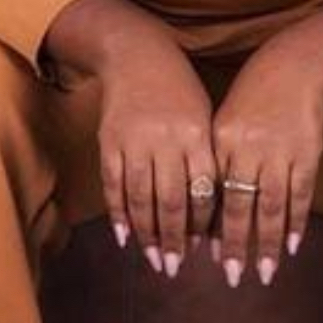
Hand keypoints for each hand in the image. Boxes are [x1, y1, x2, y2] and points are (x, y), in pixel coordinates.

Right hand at [95, 23, 219, 277]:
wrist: (137, 54)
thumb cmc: (179, 89)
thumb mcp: (204, 116)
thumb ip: (207, 158)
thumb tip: (213, 210)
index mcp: (197, 133)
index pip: (204, 190)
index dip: (204, 224)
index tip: (205, 249)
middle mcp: (166, 139)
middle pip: (172, 201)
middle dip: (175, 240)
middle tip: (174, 267)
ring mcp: (134, 140)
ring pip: (141, 198)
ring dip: (147, 234)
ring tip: (153, 259)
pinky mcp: (109, 140)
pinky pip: (114, 185)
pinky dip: (118, 214)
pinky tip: (124, 236)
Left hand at [207, 35, 322, 288]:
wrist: (296, 62)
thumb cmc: (257, 91)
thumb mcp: (228, 117)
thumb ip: (221, 157)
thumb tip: (214, 203)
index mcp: (221, 137)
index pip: (212, 191)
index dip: (209, 225)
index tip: (203, 254)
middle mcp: (247, 146)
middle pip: (239, 207)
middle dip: (235, 245)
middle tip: (231, 276)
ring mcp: (278, 151)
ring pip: (270, 208)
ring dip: (266, 244)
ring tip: (262, 272)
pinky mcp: (306, 153)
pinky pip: (299, 196)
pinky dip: (295, 223)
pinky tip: (290, 246)